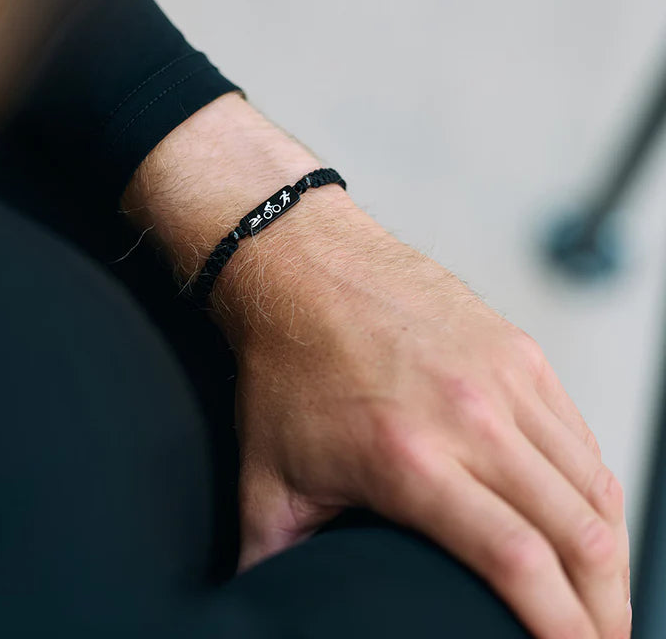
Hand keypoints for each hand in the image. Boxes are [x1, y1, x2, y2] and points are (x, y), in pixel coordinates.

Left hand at [229, 190, 629, 638]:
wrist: (304, 266)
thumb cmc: (287, 364)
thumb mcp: (266, 475)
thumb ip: (270, 557)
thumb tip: (258, 605)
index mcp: (409, 457)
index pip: (519, 562)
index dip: (562, 629)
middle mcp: (470, 416)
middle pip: (579, 534)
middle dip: (603, 609)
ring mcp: (503, 376)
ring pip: (592, 484)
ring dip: (609, 552)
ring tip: (602, 595)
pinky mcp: (517, 349)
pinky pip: (578, 433)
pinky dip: (592, 486)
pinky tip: (585, 517)